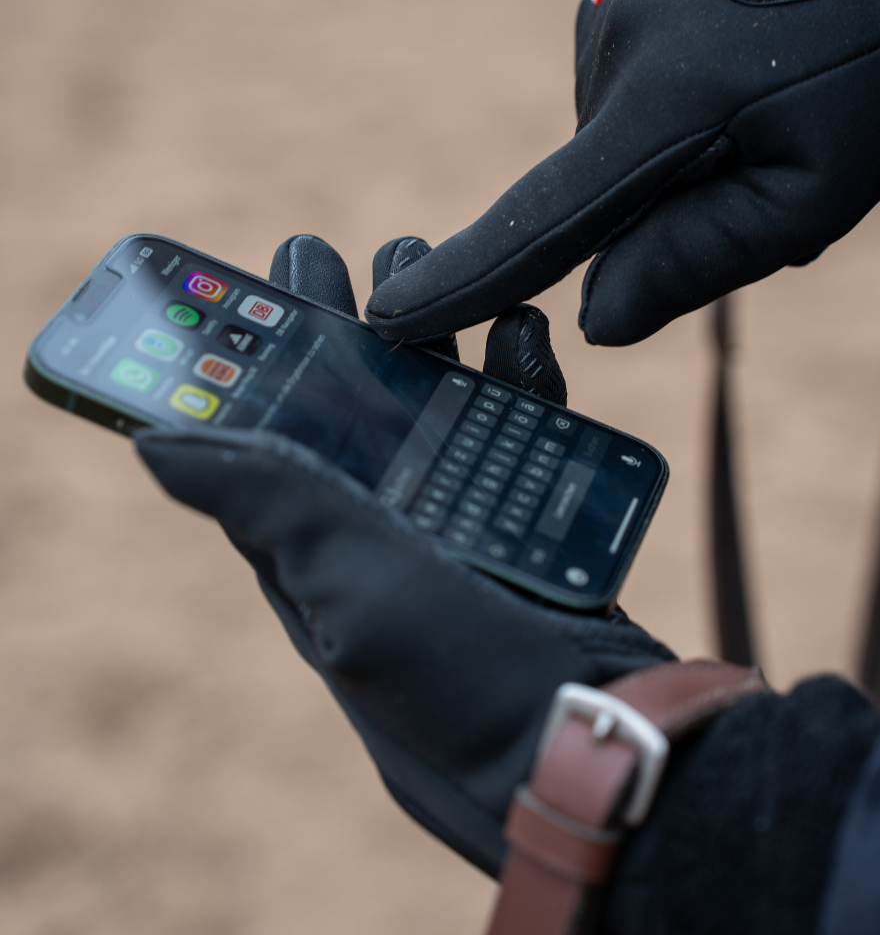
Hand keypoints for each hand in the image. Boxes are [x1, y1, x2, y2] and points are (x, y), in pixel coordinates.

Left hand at [137, 239, 879, 933]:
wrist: (599, 749)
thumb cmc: (459, 688)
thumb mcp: (345, 594)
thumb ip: (264, 510)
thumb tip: (154, 444)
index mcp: (328, 551)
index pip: (280, 441)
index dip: (269, 361)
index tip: (272, 279)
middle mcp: (391, 537)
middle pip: (365, 412)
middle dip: (359, 330)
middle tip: (357, 255)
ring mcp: (467, 527)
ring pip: (446, 411)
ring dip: (441, 337)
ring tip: (438, 263)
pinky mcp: (537, 525)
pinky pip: (524, 435)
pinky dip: (524, 381)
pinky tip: (525, 333)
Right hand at [364, 0, 879, 346]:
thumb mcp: (816, 190)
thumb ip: (696, 260)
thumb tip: (596, 317)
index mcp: (662, 100)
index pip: (544, 216)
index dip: (464, 277)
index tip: (391, 316)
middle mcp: (615, 38)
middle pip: (599, 181)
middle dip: (666, 199)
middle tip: (764, 158)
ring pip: (620, 128)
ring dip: (680, 143)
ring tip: (770, 101)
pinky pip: (632, 73)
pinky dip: (680, 95)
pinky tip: (751, 61)